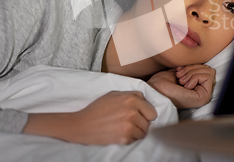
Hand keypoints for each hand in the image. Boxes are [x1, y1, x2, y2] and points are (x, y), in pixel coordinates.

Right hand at [23, 91, 156, 144]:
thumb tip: (146, 101)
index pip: (152, 111)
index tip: (139, 115)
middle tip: (130, 122)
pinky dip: (130, 138)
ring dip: (136, 131)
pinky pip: (135, 139)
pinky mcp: (124, 138)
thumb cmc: (98, 108)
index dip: (146, 114)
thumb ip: (132, 95)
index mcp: (132, 99)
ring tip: (124, 128)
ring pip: (144, 132)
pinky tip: (120, 133)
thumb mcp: (114, 94)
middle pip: (149, 122)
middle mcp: (132, 112)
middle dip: (142, 123)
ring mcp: (129, 126)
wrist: (82, 125)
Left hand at [147, 64, 215, 108]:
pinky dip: (195, 77)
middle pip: (208, 69)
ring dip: (193, 73)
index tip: (179, 73)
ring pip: (209, 72)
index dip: (192, 67)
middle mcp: (201, 92)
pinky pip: (208, 77)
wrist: (155, 91)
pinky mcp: (204, 97)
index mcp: (195, 87)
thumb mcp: (179, 72)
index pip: (204, 69)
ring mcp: (204, 96)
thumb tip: (202, 64)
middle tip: (180, 77)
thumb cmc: (162, 83)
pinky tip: (185, 85)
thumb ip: (191, 69)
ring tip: (181, 81)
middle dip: (192, 69)